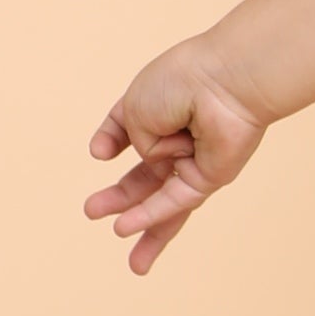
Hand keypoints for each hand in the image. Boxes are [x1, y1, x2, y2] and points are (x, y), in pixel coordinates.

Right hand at [84, 44, 267, 273]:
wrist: (223, 82)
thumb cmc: (181, 83)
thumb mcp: (136, 107)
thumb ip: (130, 138)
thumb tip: (145, 158)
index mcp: (160, 111)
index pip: (131, 132)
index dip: (112, 141)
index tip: (101, 151)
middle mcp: (179, 138)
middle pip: (147, 177)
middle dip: (120, 197)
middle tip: (91, 211)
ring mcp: (196, 160)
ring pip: (163, 198)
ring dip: (136, 217)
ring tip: (115, 233)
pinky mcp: (211, 177)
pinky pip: (175, 200)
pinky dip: (150, 214)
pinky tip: (123, 229)